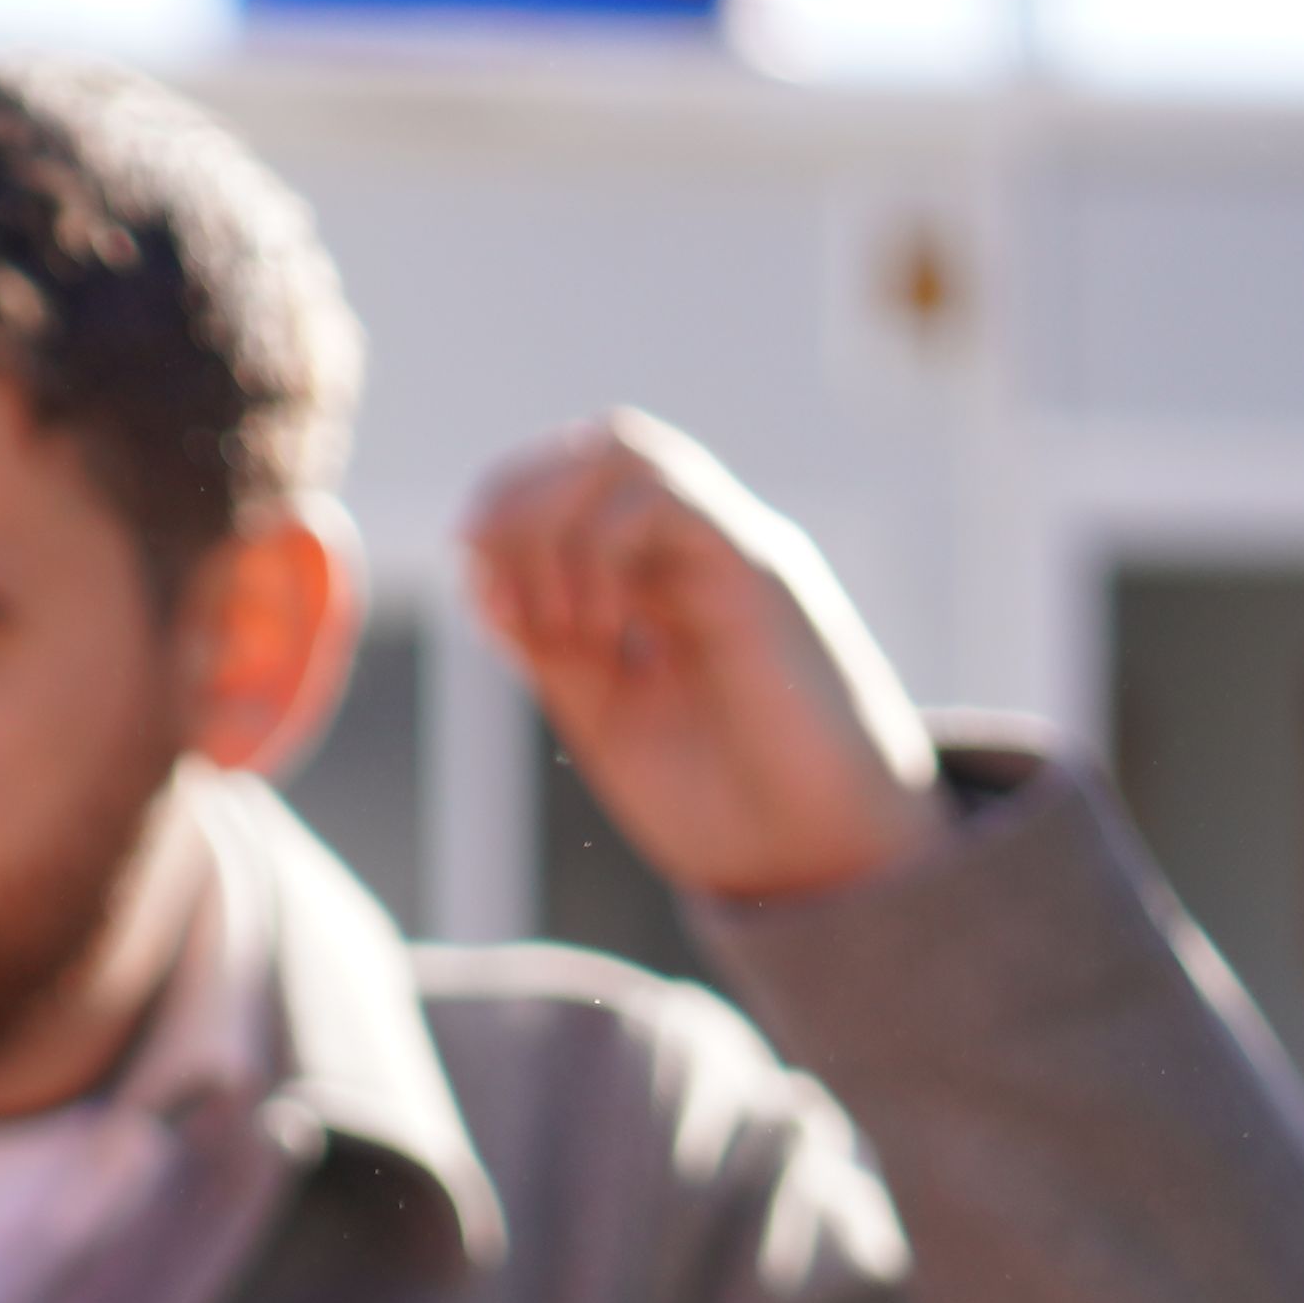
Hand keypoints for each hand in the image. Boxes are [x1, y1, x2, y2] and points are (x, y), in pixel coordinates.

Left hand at [460, 414, 937, 910]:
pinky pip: (666, 499)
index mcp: (656, 577)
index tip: (486, 602)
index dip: (504, 516)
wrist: (820, 855)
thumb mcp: (603, 712)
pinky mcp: (759, 573)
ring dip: (552, 525)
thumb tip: (483, 577)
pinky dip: (600, 548)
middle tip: (505, 603)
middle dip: (514, 503)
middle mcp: (694, 548)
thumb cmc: (724, 799)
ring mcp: (728, 551)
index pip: (566, 482)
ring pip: (621, 451)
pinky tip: (600, 629)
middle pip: (591, 447)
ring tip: (559, 624)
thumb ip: (548, 643)